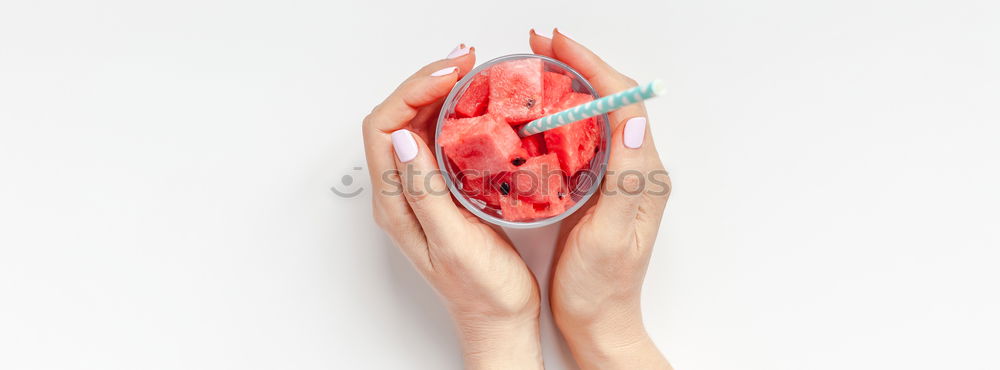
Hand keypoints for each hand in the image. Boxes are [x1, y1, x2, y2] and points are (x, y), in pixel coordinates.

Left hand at [362, 45, 541, 368]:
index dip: (411, 92)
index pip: (382, 128)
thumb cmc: (480, 292)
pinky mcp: (442, 191)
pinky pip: (438, 140)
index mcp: (396, 203)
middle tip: (463, 63)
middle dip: (424, 82)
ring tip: (470, 73)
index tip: (449, 76)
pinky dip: (454, 113)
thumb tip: (401, 137)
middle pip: (395, 119)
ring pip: (415, 125)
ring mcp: (421, 190)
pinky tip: (475, 105)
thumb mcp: (452, 242)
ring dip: (438, 93)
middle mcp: (401, 193)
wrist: (498, 321)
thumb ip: (425, 191)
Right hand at [529, 30, 672, 368]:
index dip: (590, 67)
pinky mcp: (601, 186)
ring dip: (570, 83)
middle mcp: (636, 168)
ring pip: (597, 113)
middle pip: (611, 98)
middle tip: (540, 45)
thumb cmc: (601, 289)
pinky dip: (562, 112)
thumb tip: (632, 119)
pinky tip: (539, 110)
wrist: (599, 324)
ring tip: (538, 65)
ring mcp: (619, 176)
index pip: (622, 101)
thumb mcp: (611, 235)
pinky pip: (584, 135)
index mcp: (643, 174)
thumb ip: (625, 180)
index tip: (557, 47)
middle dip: (577, 65)